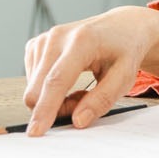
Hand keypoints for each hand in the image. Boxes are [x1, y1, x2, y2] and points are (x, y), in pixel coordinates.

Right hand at [23, 5, 158, 135]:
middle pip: (38, 88)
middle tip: (85, 102)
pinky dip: (49, 88)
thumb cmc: (125, 50)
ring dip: (54, 98)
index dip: (45, 108)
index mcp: (81, 41)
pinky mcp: (36, 44)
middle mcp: (57, 37)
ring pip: (34, 88)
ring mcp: (44, 39)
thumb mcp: (125, 76)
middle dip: (55, 107)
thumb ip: (102, 99)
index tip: (36, 131)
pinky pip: (33, 80)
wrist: (123, 26)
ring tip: (81, 88)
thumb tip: (78, 121)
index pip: (57, 81)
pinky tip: (69, 79)